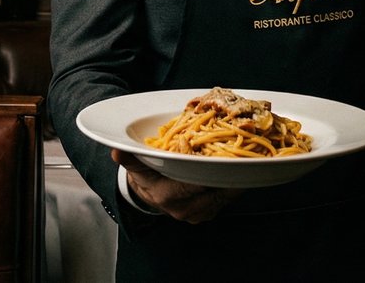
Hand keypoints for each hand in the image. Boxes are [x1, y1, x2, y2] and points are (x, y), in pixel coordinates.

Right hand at [111, 149, 240, 222]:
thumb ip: (128, 157)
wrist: (149, 195)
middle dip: (228, 175)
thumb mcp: (135, 165)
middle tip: (243, 157)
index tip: (221, 160)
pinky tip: (242, 172)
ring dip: (235, 180)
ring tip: (248, 162)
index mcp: (166, 195)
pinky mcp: (208, 213)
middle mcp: (183, 208)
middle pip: (213, 191)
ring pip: (223, 197)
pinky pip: (225, 200)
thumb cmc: (145, 175)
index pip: (191, 186)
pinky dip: (234, 186)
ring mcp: (197, 213)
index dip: (207, 174)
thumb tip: (116, 150)